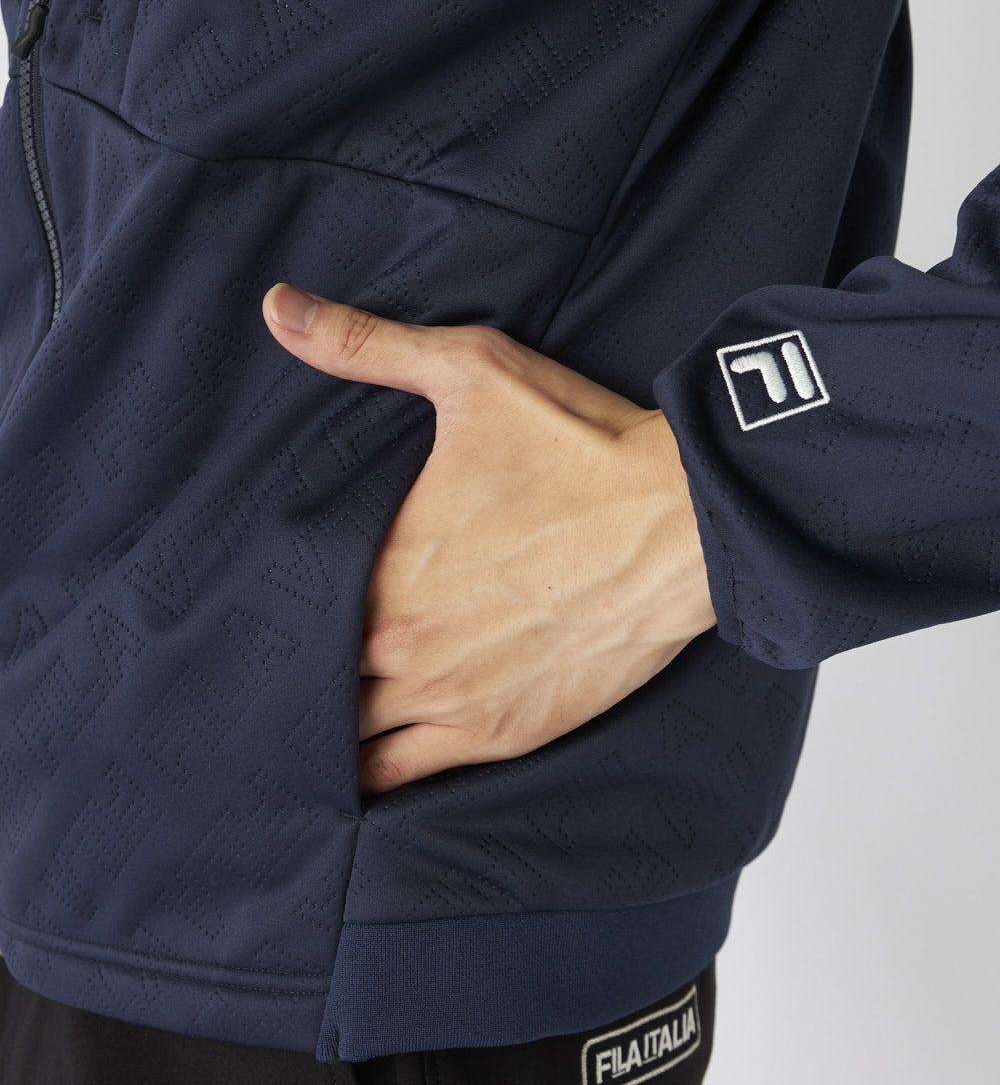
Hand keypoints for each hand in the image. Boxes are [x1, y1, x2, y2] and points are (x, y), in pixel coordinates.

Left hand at [262, 284, 715, 795]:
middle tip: (281, 663)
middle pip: (312, 679)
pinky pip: (405, 778)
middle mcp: (400, 645)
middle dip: (296, 669)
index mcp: (379, 565)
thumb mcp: (469, 372)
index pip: (289, 608)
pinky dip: (373, 775)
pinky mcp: (500, 734)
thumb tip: (276, 307)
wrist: (685, 520)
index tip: (267, 603)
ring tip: (309, 717)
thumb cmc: (581, 445)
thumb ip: (364, 346)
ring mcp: (449, 699)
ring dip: (325, 727)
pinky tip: (356, 770)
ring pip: (348, 738)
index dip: (275, 608)